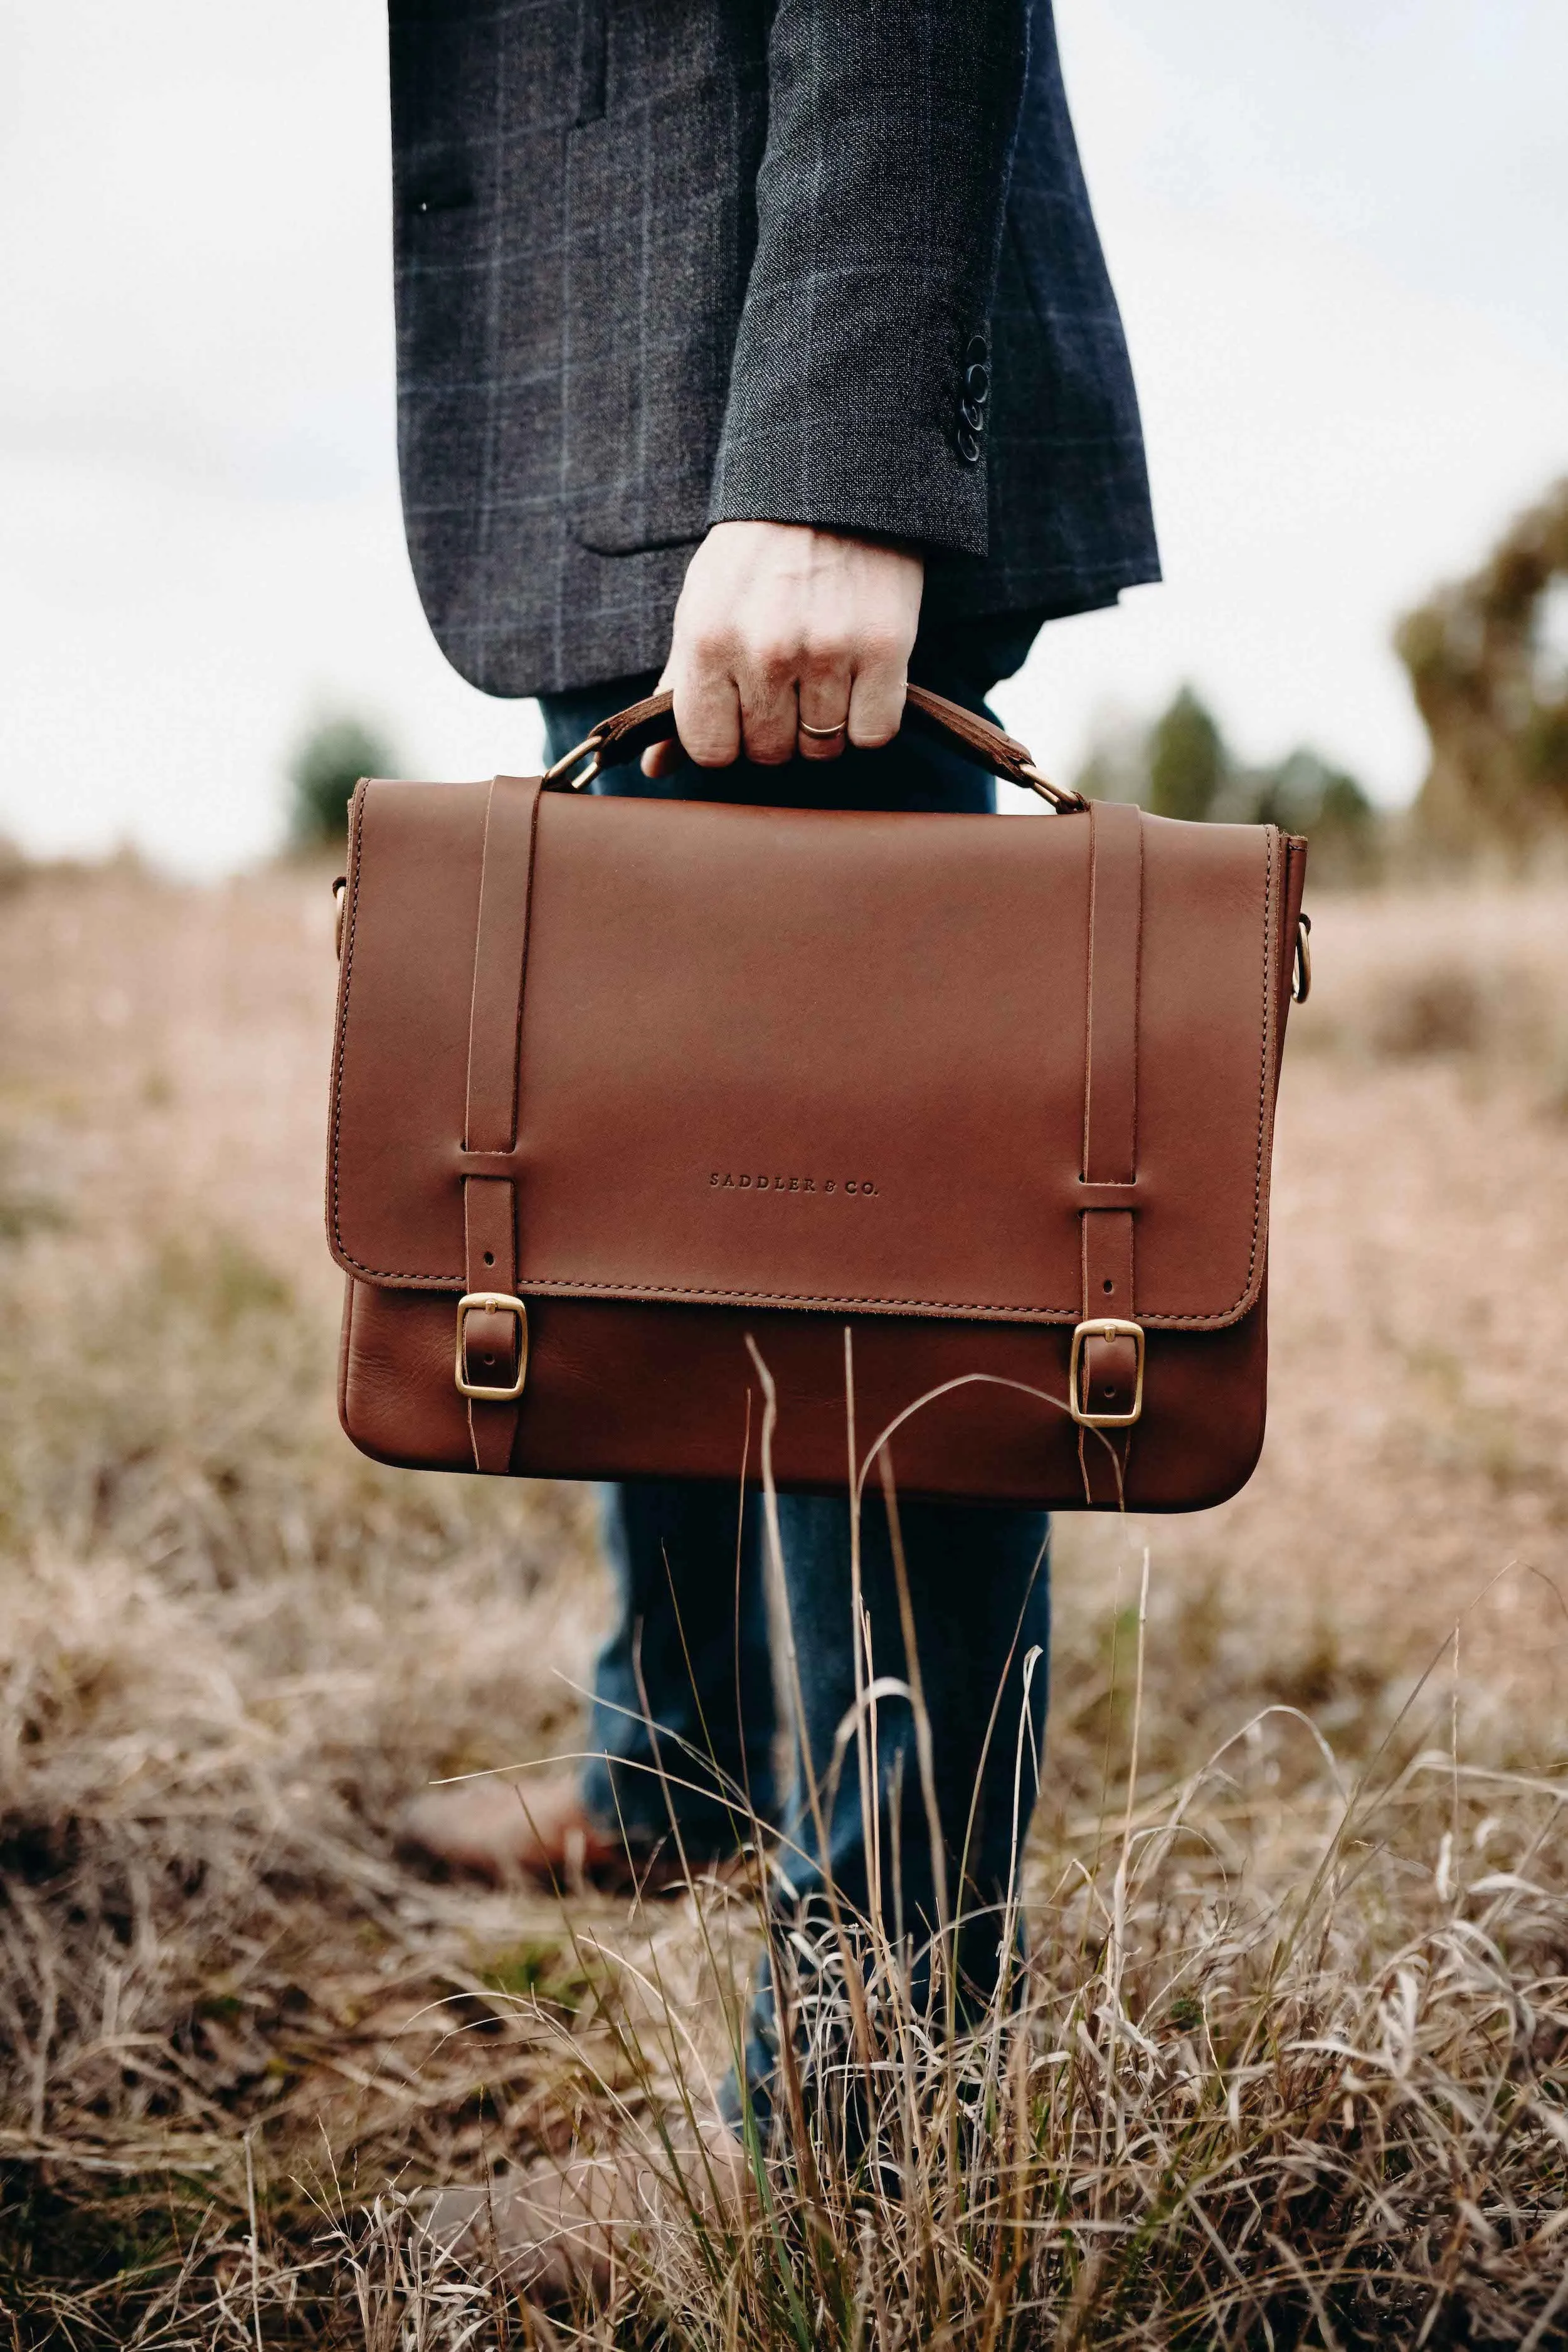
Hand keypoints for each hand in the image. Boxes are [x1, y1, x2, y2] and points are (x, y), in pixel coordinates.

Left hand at [641, 521, 923, 776]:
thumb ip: (680, 687)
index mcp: (709, 640)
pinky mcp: (886, 649)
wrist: (833, 481)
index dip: (728, 737)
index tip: (741, 709)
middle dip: (778, 729)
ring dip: (825, 724)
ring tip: (823, 672)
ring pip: (823, 748)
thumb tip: (657, 767)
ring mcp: (828, 652)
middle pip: (770, 753)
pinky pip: (873, 733)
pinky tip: (859, 678)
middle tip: (788, 682)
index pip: (711, 749)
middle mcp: (765, 652)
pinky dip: (869, 718)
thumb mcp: (702, 606)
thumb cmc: (758, 553)